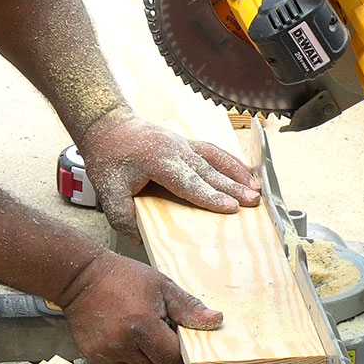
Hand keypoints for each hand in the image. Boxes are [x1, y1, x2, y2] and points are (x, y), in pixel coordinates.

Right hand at [59, 251, 222, 363]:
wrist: (81, 277)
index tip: (172, 334)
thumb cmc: (123, 278)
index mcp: (142, 325)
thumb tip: (216, 321)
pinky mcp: (93, 358)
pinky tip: (130, 351)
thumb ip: (188, 307)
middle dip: (163, 356)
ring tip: (143, 341)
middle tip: (156, 333)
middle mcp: (122, 344)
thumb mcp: (161, 285)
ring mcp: (105, 353)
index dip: (177, 348)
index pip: (172, 357)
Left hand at [77, 106, 262, 239]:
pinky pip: (212, 150)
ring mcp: (182, 143)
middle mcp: (175, 150)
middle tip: (253, 201)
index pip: (189, 182)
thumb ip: (122, 215)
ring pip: (215, 158)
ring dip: (237, 173)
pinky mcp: (185, 142)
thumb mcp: (107, 189)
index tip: (230, 207)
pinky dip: (230, 160)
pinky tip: (246, 168)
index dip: (210, 196)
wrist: (106, 124)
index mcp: (158, 161)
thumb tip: (138, 239)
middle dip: (233, 187)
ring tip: (257, 188)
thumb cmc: (107, 157)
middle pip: (208, 171)